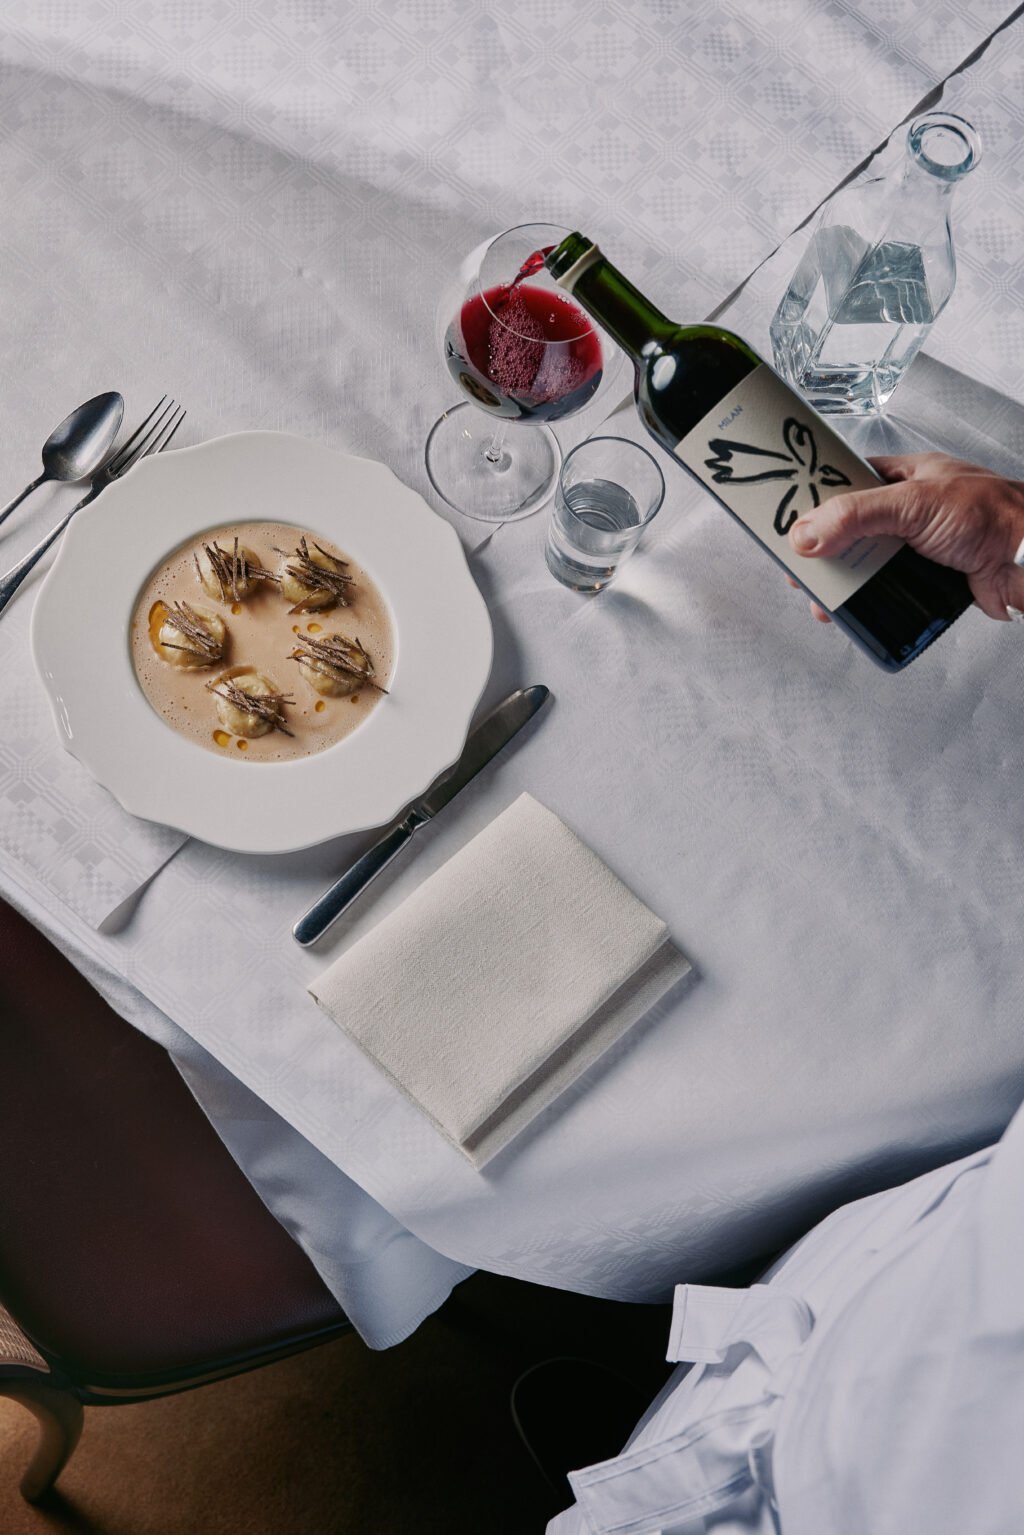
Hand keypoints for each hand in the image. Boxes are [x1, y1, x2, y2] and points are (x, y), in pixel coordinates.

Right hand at [784, 452, 1023, 623]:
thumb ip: (854, 516)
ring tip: (823, 602)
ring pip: (865, 564)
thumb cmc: (994, 515)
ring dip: (842, 584)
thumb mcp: (913, 504)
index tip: (788, 520)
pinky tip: (852, 614)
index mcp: (906, 477)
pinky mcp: (926, 578)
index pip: (847, 481)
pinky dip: (867, 603)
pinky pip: (885, 590)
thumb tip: (805, 534)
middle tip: (801, 571)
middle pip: (849, 529)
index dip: (816, 500)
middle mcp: (910, 510)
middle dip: (823, 552)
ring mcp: (917, 546)